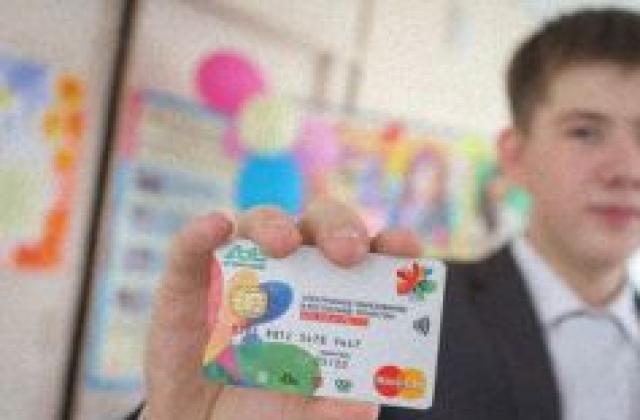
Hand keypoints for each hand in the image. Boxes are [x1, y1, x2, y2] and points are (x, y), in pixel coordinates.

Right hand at [144, 199, 422, 419]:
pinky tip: (215, 228)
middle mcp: (292, 276)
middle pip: (319, 228)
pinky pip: (191, 249)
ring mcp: (239, 274)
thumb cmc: (267, 419)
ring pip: (259, 225)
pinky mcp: (187, 283)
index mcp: (334, 300)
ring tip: (282, 245)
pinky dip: (201, 232)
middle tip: (347, 253)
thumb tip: (357, 408)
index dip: (391, 246)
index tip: (405, 249)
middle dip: (337, 229)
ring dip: (273, 225)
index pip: (369, 258)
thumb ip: (335, 414)